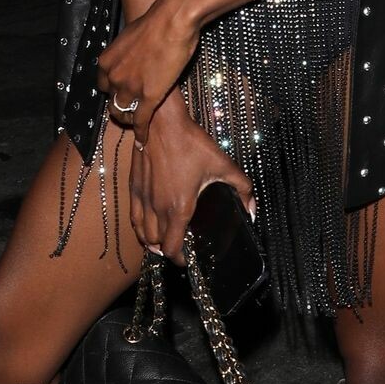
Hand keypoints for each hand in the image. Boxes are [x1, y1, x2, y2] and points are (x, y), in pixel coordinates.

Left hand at [96, 0, 199, 145]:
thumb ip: (128, 51)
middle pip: (112, 101)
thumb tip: (134, 53)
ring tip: (137, 124)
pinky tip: (143, 140)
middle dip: (120, 107)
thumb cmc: (157, 23)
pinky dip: (141, 133)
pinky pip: (141, 121)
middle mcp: (113, 76)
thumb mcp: (131, 36)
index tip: (121, 94)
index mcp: (106, 61)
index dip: (113, 92)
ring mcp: (129, 88)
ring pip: (123, 114)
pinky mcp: (148, 97)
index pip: (103, 86)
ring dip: (129, 120)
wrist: (172, 21)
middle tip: (130, 111)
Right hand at [129, 96, 256, 265]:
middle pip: (157, 246)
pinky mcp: (134, 189)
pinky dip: (140, 228)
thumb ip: (242, 188)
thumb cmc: (192, 143)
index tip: (189, 256)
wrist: (162, 123)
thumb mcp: (224, 164)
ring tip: (165, 239)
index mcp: (180, 208)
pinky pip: (133, 219)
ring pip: (143, 235)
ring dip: (153, 242)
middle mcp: (158, 208)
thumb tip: (251, 209)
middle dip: (169, 250)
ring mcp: (143, 199)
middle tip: (181, 246)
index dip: (181, 259)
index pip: (172, 249)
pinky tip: (149, 224)